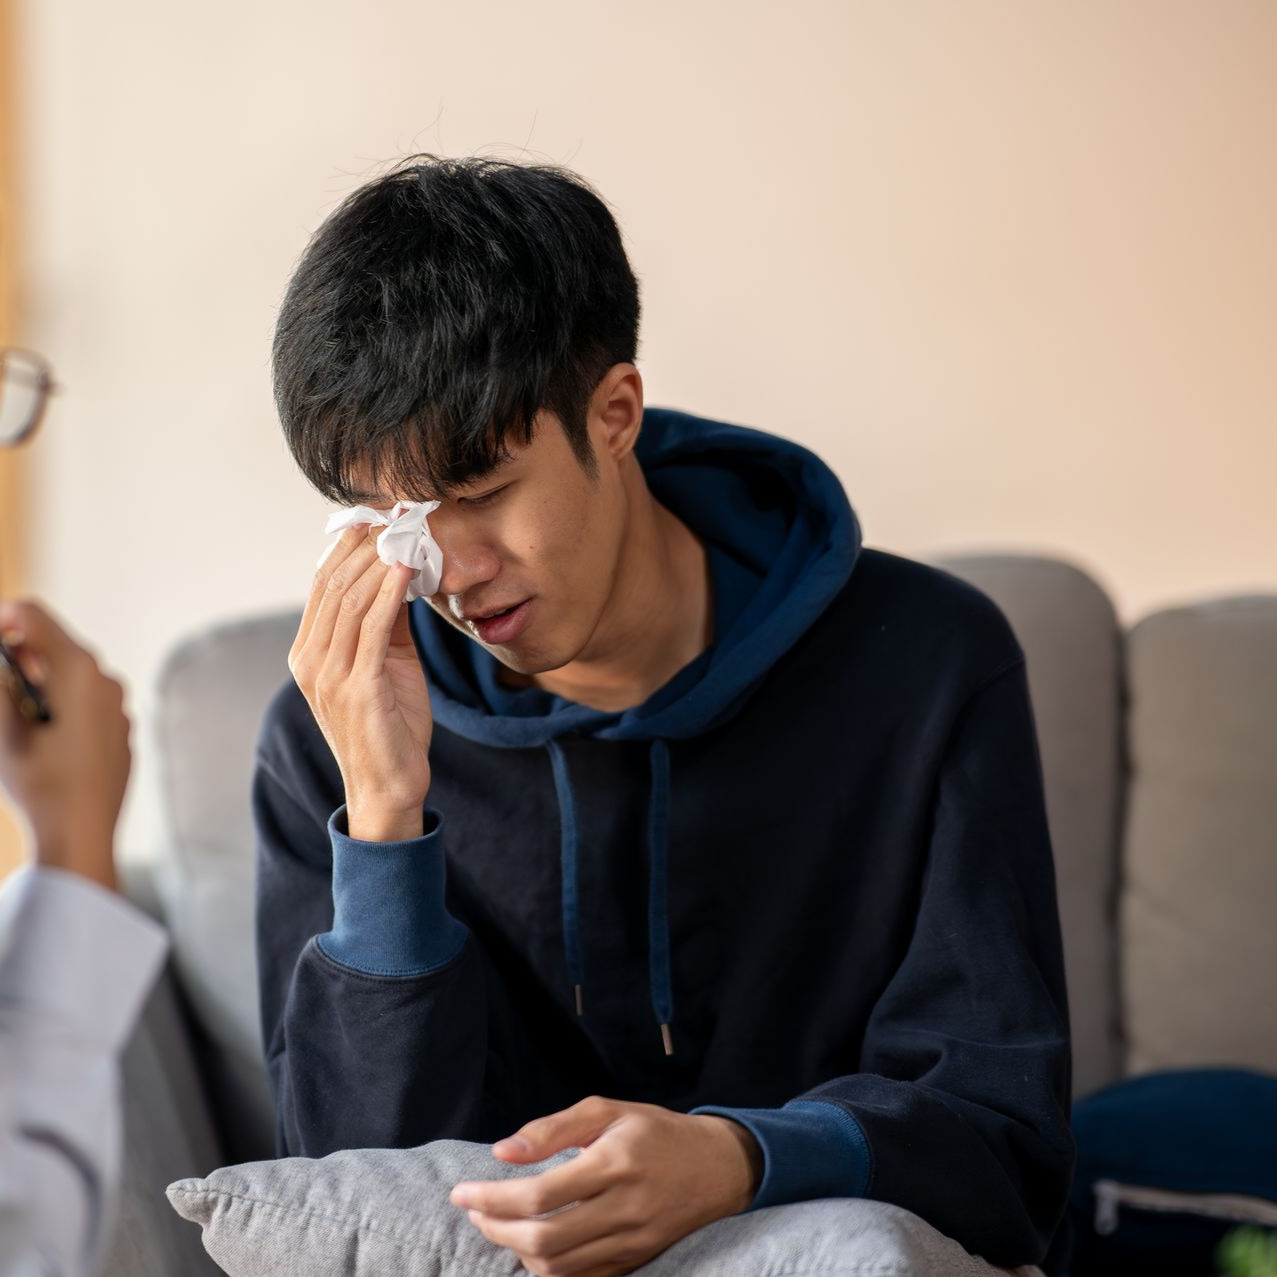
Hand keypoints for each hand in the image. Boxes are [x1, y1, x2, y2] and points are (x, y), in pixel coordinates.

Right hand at [0, 599, 128, 890]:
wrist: (80, 830)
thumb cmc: (35, 777)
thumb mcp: (0, 723)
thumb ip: (1, 678)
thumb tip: (5, 658)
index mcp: (76, 666)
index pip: (33, 615)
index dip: (2, 619)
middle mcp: (105, 678)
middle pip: (55, 644)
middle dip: (21, 656)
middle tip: (3, 686)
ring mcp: (119, 705)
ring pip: (72, 676)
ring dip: (42, 684)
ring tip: (23, 721)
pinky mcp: (122, 729)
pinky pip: (88, 704)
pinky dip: (64, 708)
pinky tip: (48, 741)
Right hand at [289, 524, 430, 840]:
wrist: (390, 787)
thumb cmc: (391, 727)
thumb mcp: (386, 664)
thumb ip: (386, 622)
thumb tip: (401, 573)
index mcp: (308, 653)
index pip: (322, 585)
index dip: (348, 547)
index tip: (376, 518)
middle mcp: (310, 660)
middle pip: (333, 585)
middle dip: (365, 546)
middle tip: (395, 517)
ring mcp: (329, 675)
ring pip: (350, 600)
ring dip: (379, 561)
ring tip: (404, 533)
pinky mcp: (357, 688)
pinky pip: (372, 628)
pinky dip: (389, 593)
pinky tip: (407, 569)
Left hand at [450, 1096, 763, 1276]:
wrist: (718, 1167)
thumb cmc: (655, 1131)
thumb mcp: (608, 1111)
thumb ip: (553, 1129)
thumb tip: (502, 1152)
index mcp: (614, 1162)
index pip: (540, 1193)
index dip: (493, 1198)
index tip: (462, 1193)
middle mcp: (624, 1208)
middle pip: (544, 1239)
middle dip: (496, 1230)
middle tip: (474, 1212)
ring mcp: (632, 1242)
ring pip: (558, 1267)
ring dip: (516, 1252)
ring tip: (497, 1226)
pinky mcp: (636, 1262)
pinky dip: (547, 1269)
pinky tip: (531, 1247)